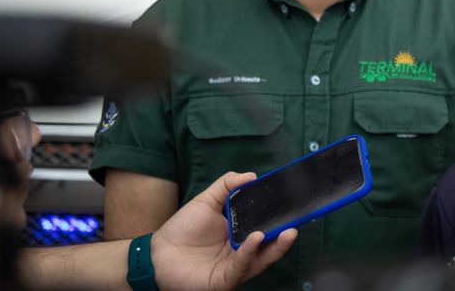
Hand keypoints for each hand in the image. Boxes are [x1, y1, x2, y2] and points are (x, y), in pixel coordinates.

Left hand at [151, 171, 297, 290]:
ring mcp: (234, 268)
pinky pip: (241, 267)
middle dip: (285, 237)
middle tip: (296, 223)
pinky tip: (255, 239)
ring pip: (261, 260)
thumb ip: (227, 185)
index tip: (293, 206)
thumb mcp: (207, 201)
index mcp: (241, 236)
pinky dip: (250, 253)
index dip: (280, 219)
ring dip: (275, 247)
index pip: (266, 228)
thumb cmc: (182, 229)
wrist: (157, 252)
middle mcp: (242, 254)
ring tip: (285, 232)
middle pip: (270, 247)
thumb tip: (251, 175)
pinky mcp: (223, 279)